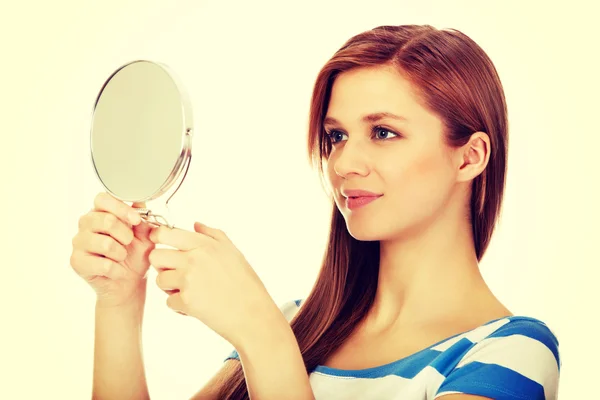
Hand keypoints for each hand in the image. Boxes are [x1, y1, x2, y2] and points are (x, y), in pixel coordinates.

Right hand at [70, 192, 155, 307]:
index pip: (102, 199)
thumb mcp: (145, 235)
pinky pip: (103, 264)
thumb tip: (141, 201)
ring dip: (121, 254)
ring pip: (105, 243)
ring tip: (121, 257)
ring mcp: (78, 242)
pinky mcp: (76, 261)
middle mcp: (85, 223)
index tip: (136, 221)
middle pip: (106, 220)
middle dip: (125, 234)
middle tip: (129, 243)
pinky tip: (116, 270)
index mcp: (101, 212)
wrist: (129, 283)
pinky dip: (117, 270)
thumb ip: (143, 219)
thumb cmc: (135, 255)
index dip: (121, 208)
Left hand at [148, 222, 283, 347]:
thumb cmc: (245, 284)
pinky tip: (197, 305)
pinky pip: (169, 301)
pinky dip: (180, 306)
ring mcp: (189, 280)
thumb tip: (195, 225)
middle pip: (155, 256)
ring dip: (171, 287)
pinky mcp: (186, 301)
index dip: (157, 238)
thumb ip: (212, 234)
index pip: (165, 233)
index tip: (160, 245)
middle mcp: (194, 258)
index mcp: (204, 244)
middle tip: (177, 273)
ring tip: (191, 291)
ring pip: (160, 280)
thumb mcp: (233, 251)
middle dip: (163, 266)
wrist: (253, 314)